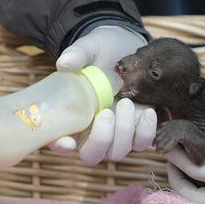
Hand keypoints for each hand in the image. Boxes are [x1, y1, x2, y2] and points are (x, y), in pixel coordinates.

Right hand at [48, 25, 156, 164]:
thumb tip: (65, 62)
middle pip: (92, 155)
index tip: (68, 142)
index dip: (58, 146)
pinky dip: (146, 131)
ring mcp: (116, 133)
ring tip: (127, 103)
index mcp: (70, 115)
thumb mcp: (89, 48)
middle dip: (100, 139)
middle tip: (106, 112)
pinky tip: (148, 111)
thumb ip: (77, 54)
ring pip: (118, 152)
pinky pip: (143, 143)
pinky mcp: (139, 130)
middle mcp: (91, 131)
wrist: (130, 48)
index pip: (56, 141)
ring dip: (124, 133)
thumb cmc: (102, 51)